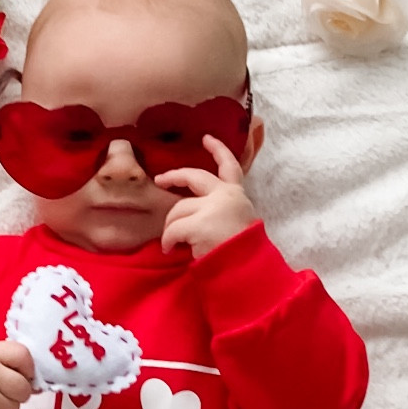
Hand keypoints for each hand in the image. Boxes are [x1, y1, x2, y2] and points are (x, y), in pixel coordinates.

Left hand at [156, 135, 259, 258]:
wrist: (247, 270)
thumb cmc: (242, 251)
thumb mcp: (238, 222)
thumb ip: (221, 210)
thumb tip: (195, 211)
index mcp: (237, 195)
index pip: (230, 166)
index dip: (218, 150)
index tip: (206, 138)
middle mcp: (225, 196)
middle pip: (195, 177)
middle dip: (174, 176)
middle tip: (161, 179)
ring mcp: (211, 208)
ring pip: (178, 208)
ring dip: (170, 225)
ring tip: (170, 242)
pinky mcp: (198, 225)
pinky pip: (173, 229)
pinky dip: (168, 240)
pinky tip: (170, 249)